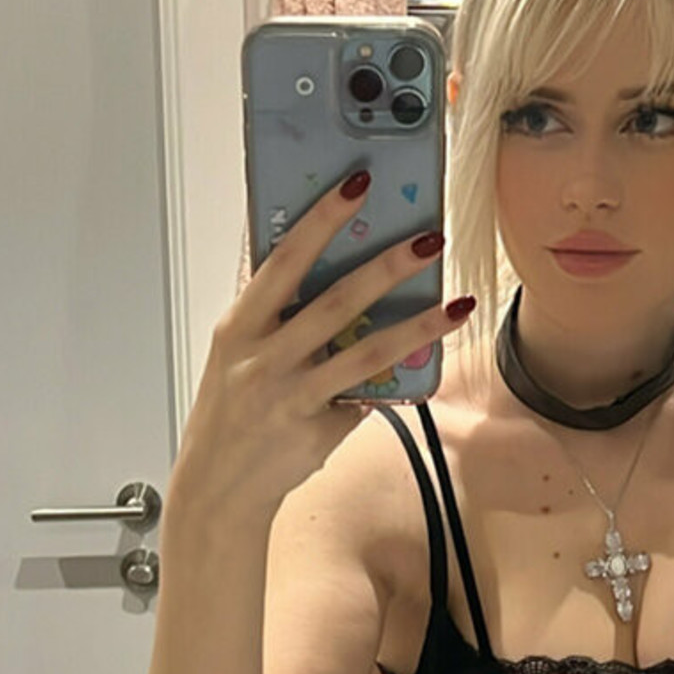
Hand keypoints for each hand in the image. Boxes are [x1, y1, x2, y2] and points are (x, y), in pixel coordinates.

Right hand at [167, 169, 470, 526]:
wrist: (216, 488)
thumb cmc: (229, 413)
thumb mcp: (235, 355)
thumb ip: (273, 316)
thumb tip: (323, 269)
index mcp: (238, 328)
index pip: (284, 261)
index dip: (321, 220)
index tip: (357, 186)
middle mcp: (263, 360)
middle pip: (335, 302)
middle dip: (387, 266)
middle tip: (428, 237)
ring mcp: (293, 398)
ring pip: (365, 354)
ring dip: (418, 325)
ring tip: (457, 303)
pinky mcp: (317, 431)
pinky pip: (366, 398)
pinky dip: (395, 380)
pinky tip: (428, 360)